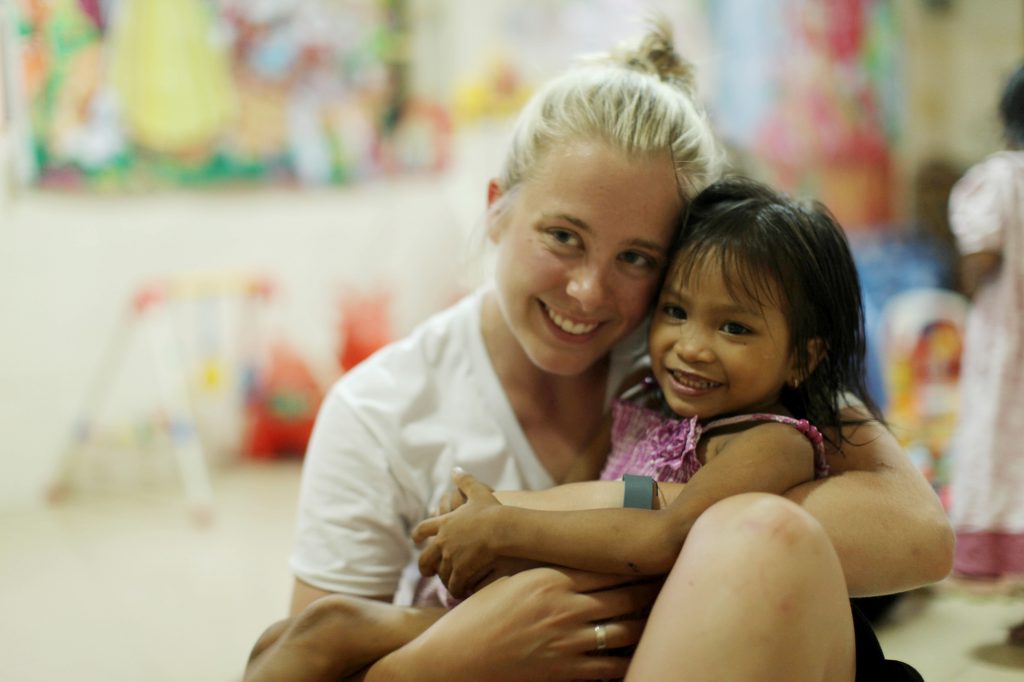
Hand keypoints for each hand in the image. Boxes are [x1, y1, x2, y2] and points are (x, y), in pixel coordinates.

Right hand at [368, 567, 657, 681]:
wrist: (452, 661)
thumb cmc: (478, 618)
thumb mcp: (508, 582)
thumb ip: (542, 568)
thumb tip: (567, 555)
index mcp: (550, 577)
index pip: (606, 564)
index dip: (636, 559)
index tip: (657, 552)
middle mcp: (564, 606)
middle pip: (626, 593)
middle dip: (654, 586)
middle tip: (676, 577)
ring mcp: (567, 640)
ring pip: (627, 628)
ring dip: (651, 621)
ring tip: (670, 613)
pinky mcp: (566, 672)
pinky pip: (613, 666)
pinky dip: (633, 659)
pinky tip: (648, 653)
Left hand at [413, 469, 503, 597]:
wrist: (502, 528)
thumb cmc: (492, 510)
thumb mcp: (478, 492)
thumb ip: (465, 481)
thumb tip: (455, 469)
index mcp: (445, 523)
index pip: (423, 529)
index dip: (418, 535)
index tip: (416, 540)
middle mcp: (443, 541)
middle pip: (425, 558)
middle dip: (424, 567)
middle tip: (427, 572)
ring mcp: (451, 557)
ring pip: (441, 574)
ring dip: (444, 580)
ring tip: (449, 585)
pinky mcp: (461, 570)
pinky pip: (454, 584)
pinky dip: (457, 589)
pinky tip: (462, 591)